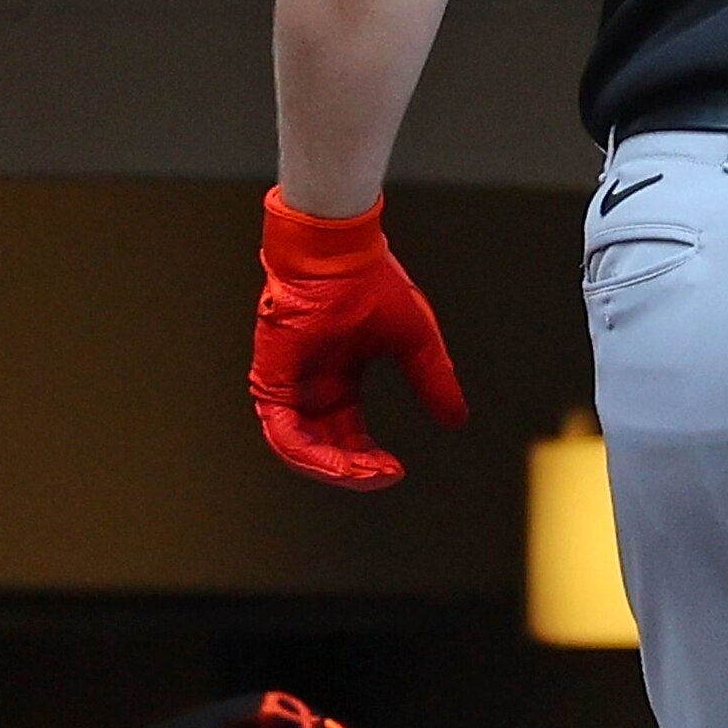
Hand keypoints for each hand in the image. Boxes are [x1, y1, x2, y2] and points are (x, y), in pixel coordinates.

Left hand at [250, 188, 466, 489]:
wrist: (339, 252)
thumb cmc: (370, 281)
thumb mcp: (415, 341)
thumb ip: (432, 381)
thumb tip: (456, 419)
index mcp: (337, 374)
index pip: (346, 431)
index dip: (368, 456)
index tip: (397, 468)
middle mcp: (309, 383)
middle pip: (322, 446)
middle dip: (353, 470)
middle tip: (384, 476)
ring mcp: (287, 382)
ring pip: (300, 448)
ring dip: (335, 469)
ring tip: (369, 475)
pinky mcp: (272, 380)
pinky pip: (284, 433)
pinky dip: (312, 455)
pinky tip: (344, 463)